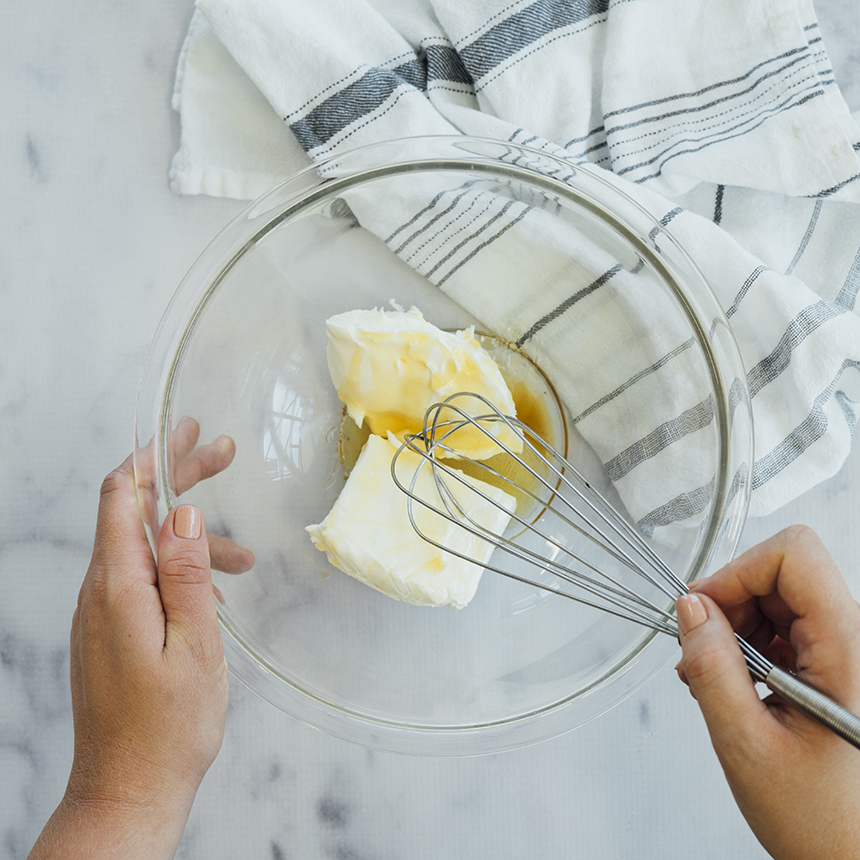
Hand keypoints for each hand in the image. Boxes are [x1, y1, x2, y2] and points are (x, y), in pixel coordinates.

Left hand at [30, 453, 232, 858]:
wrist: (128, 791)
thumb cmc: (167, 728)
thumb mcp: (194, 646)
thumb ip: (185, 574)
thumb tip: (181, 513)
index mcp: (118, 588)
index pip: (124, 497)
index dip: (154, 456)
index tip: (185, 430)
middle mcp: (101, 593)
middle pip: (134, 512)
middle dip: (178, 478)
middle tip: (222, 455)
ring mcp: (102, 614)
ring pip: (145, 550)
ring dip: (192, 539)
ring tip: (245, 558)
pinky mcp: (111, 632)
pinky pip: (144, 581)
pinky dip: (180, 572)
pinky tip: (215, 594)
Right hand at [676, 526, 859, 859]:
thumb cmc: (823, 821)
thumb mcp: (746, 743)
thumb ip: (712, 667)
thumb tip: (690, 608)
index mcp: (848, 651)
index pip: (795, 556)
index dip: (739, 571)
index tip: (704, 608)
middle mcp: (855, 642)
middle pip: (783, 572)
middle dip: (730, 601)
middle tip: (701, 649)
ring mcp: (847, 653)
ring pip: (780, 597)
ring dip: (736, 626)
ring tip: (715, 676)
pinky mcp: (836, 665)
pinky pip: (786, 627)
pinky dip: (749, 644)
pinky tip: (734, 682)